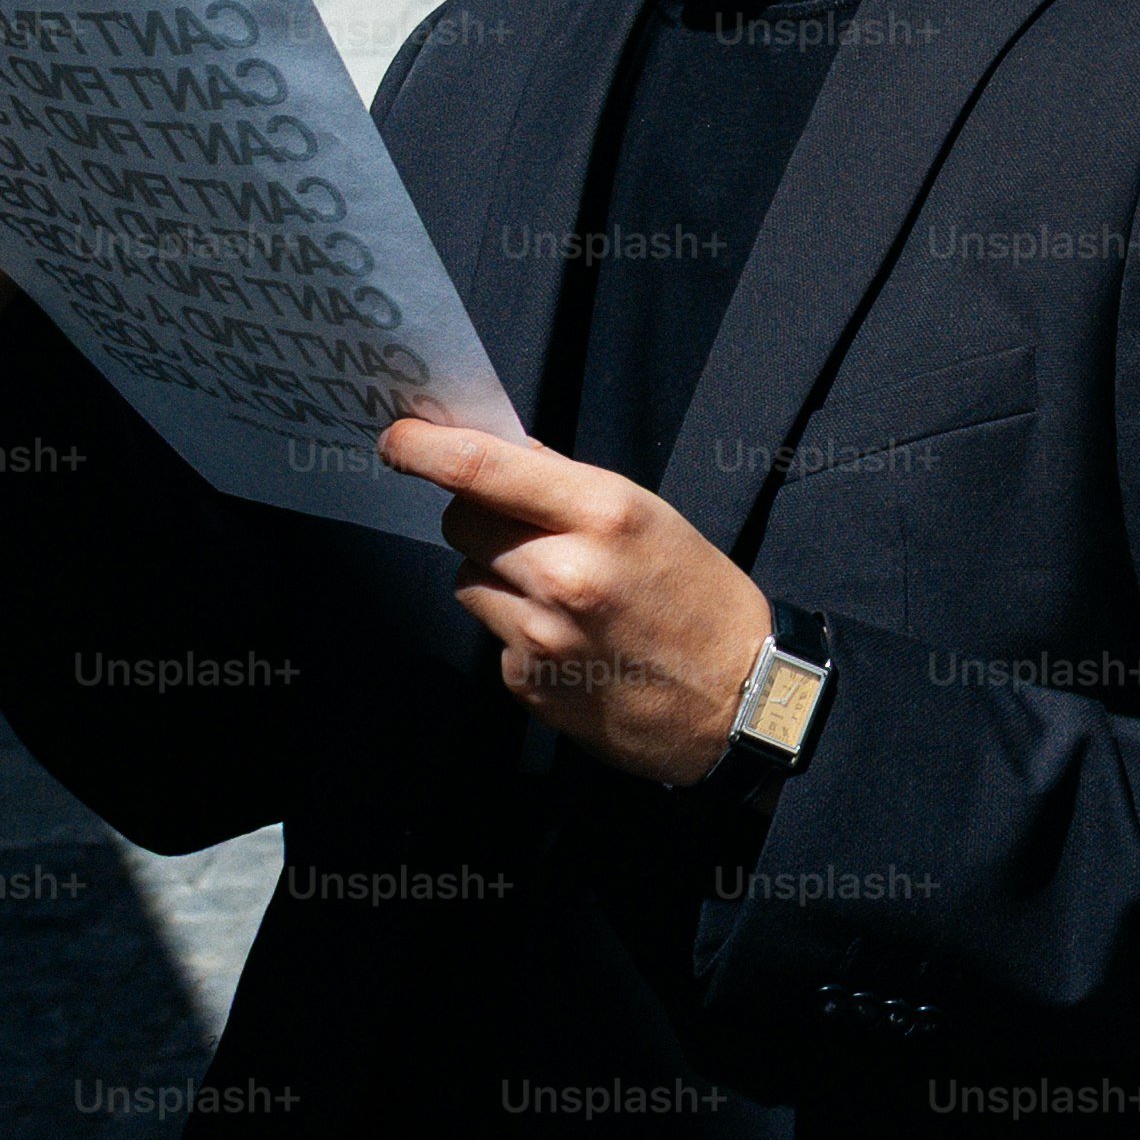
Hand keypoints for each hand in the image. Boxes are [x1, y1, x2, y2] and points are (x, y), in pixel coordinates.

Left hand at [382, 419, 774, 784]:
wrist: (740, 701)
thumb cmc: (700, 598)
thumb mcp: (650, 517)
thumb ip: (569, 487)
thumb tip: (500, 453)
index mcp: (603, 515)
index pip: (482, 469)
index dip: (425, 447)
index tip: (399, 437)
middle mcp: (564, 574)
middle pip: (460, 520)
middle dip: (476, 512)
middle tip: (516, 524)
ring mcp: (540, 636)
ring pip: (467, 578)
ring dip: (495, 575)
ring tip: (558, 592)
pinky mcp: (526, 684)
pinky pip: (493, 634)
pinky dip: (518, 629)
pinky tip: (571, 642)